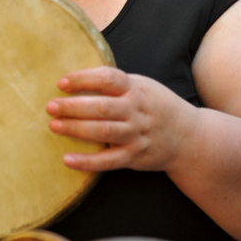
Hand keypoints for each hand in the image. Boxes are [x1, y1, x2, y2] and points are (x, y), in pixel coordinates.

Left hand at [45, 67, 196, 173]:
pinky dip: (87, 162)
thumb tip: (76, 78)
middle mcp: (136, 111)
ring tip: (54, 125)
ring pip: (103, 132)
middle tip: (50, 106)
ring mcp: (136, 135)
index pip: (108, 79)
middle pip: (102, 107)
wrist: (189, 137)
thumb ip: (115, 84)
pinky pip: (108, 162)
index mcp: (136, 89)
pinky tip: (67, 159)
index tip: (62, 82)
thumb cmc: (156, 106)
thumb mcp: (142, 86)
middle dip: (73, 106)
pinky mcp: (135, 157)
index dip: (84, 78)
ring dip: (76, 129)